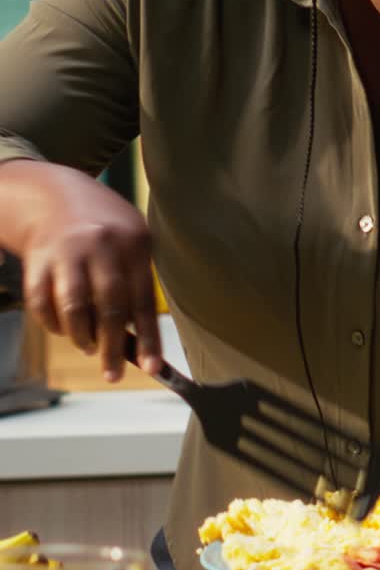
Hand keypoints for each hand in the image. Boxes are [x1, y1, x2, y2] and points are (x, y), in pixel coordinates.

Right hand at [3, 161, 161, 381]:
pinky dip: (53, 324)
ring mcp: (67, 251)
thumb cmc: (105, 231)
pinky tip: (63, 328)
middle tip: (113, 374)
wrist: (56, 195)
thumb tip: (141, 343)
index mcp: (133, 243)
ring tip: (88, 347)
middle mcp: (101, 245)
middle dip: (112, 348)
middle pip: (110, 307)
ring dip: (82, 337)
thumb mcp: (133, 242)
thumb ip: (138, 285)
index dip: (148, 337)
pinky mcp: (37, 258)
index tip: (152, 369)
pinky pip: (42, 303)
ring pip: (74, 308)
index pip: (143, 299)